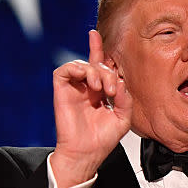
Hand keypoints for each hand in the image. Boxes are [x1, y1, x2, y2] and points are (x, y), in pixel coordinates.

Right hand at [52, 29, 132, 187]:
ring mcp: (73, 89)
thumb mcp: (123, 118)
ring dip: (95, 71)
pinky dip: (76, 69)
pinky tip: (88, 82)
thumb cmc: (102, 140)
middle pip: (95, 64)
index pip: (98, 66)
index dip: (97, 49)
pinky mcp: (61, 91)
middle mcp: (85, 88)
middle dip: (108, 72)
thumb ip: (125, 98)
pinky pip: (64, 70)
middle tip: (113, 90)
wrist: (87, 154)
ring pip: (81, 65)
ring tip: (102, 88)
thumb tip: (120, 83)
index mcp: (99, 93)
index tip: (95, 34)